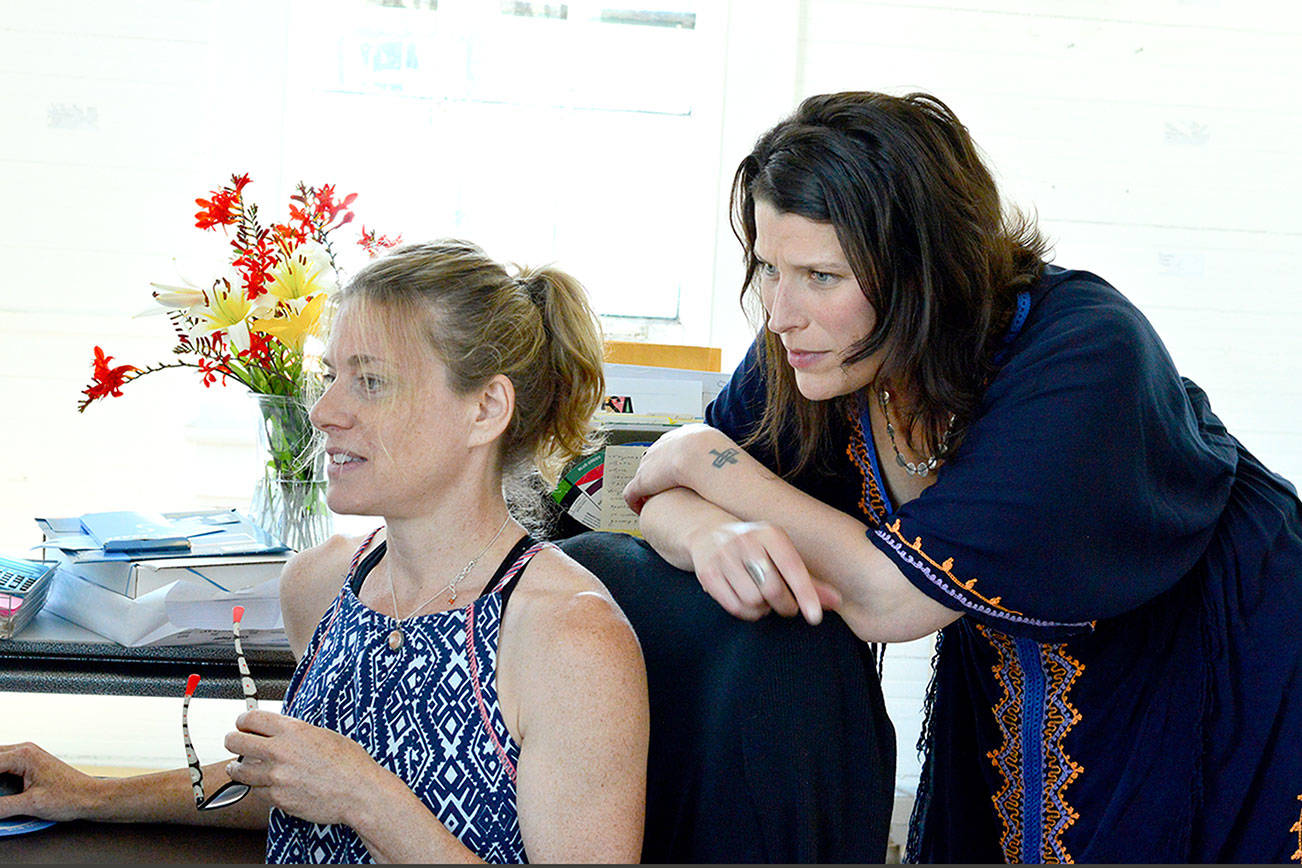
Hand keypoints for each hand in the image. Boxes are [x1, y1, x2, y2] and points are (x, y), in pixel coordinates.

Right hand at [0, 742, 105, 821]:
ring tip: (3, 795)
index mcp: (23, 755)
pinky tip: (2, 789)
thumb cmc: (70, 797)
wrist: (91, 796)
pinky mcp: (28, 764)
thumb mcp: (31, 805)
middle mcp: (24, 750)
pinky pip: (2, 766)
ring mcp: (26, 756)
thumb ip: (1, 807)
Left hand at [224, 710, 391, 826]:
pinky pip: (257, 792)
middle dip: (233, 741)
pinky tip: (271, 784)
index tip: (243, 725)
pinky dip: (261, 788)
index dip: (243, 721)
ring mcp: (276, 777)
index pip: (250, 719)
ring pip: (239, 771)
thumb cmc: (349, 763)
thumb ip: (295, 732)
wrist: (359, 792)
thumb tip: (277, 732)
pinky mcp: (278, 799)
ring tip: (243, 768)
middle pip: (234, 742)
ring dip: (240, 768)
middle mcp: (279, 751)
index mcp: (292, 730)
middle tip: (237, 744)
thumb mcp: (323, 734)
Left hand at [623, 423, 733, 513]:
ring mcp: (654, 460)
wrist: (709, 459)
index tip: (678, 475)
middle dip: (657, 473)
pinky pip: (633, 492)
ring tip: (651, 503)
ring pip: (644, 474)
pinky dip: (635, 501)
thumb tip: (736, 469)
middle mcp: (668, 443)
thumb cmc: (728, 462)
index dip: (675, 461)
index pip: (676, 444)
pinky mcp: (644, 479)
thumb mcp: (729, 454)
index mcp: (691, 433)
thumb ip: (725, 460)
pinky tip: (640, 510)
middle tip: (663, 490)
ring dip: (646, 489)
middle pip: (656, 457)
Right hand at [688, 520, 841, 624]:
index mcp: (770, 533)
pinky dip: (748, 613)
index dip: (806, 594)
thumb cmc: (757, 548)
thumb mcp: (782, 554)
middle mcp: (746, 541)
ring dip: (764, 609)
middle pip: (773, 589)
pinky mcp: (708, 573)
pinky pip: (735, 607)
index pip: (792, 568)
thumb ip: (809, 580)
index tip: (815, 617)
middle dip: (785, 606)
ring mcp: (724, 556)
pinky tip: (750, 603)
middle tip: (788, 607)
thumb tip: (837, 601)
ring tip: (764, 599)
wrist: (709, 533)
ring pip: (753, 601)